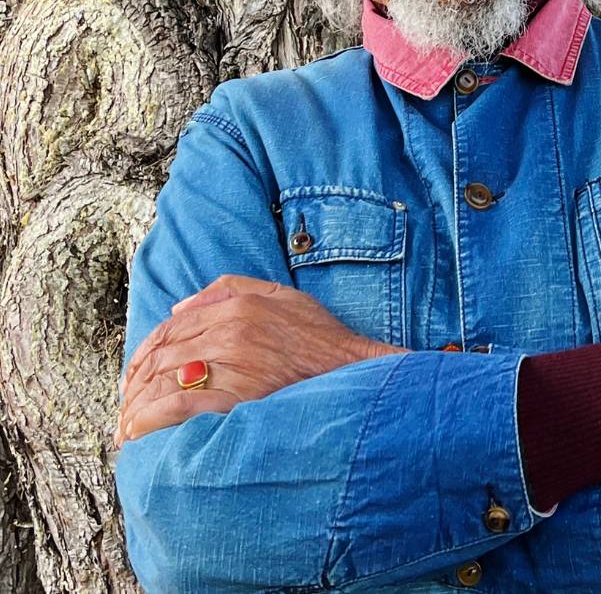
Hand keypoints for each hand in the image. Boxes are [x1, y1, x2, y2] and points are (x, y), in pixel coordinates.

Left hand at [115, 274, 408, 447]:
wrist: (355, 372)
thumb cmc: (321, 338)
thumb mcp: (282, 296)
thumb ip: (229, 289)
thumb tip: (179, 305)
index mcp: (238, 305)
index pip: (172, 327)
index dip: (144, 351)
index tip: (133, 373)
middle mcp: (231, 331)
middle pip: (163, 354)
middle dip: (135, 381)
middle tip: (124, 404)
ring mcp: (236, 365)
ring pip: (166, 380)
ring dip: (137, 404)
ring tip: (127, 425)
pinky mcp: (239, 398)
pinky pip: (180, 407)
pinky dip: (152, 420)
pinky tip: (139, 433)